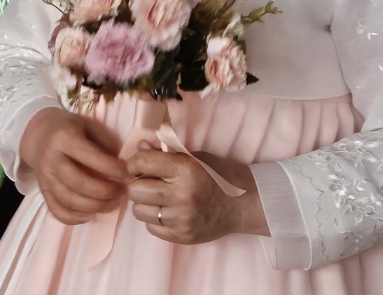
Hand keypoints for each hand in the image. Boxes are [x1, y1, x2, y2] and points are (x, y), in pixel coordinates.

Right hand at [18, 107, 127, 224]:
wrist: (39, 133)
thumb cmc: (70, 128)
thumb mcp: (88, 126)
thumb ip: (104, 144)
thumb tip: (121, 169)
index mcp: (64, 137)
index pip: (91, 157)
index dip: (112, 169)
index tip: (128, 174)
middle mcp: (51, 158)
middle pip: (78, 183)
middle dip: (104, 192)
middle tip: (121, 192)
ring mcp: (44, 176)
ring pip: (68, 200)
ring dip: (94, 207)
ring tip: (112, 203)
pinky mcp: (42, 190)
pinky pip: (56, 210)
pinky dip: (74, 218)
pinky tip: (90, 215)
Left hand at [127, 144, 266, 244]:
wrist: (246, 203)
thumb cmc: (220, 175)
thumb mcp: (195, 157)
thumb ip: (165, 153)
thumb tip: (140, 147)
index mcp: (185, 170)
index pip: (142, 163)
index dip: (136, 162)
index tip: (140, 164)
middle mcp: (182, 196)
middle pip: (136, 190)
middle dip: (138, 183)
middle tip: (149, 181)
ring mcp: (182, 219)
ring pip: (140, 211)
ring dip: (144, 203)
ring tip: (158, 197)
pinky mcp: (183, 237)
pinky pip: (151, 228)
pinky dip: (155, 219)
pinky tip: (168, 211)